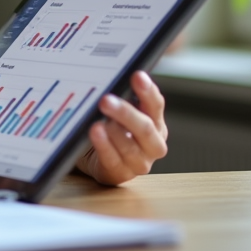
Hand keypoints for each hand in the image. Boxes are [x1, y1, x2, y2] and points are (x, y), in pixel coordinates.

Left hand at [75, 71, 167, 185]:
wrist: (96, 156)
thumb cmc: (112, 127)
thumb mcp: (120, 111)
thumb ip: (121, 96)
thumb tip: (111, 76)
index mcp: (156, 123)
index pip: (156, 105)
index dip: (147, 91)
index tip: (137, 76)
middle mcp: (153, 144)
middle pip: (144, 128)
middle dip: (125, 113)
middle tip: (105, 100)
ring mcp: (139, 162)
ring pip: (130, 147)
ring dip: (113, 132)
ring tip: (98, 121)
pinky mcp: (121, 174)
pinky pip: (113, 160)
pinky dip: (104, 146)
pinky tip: (95, 133)